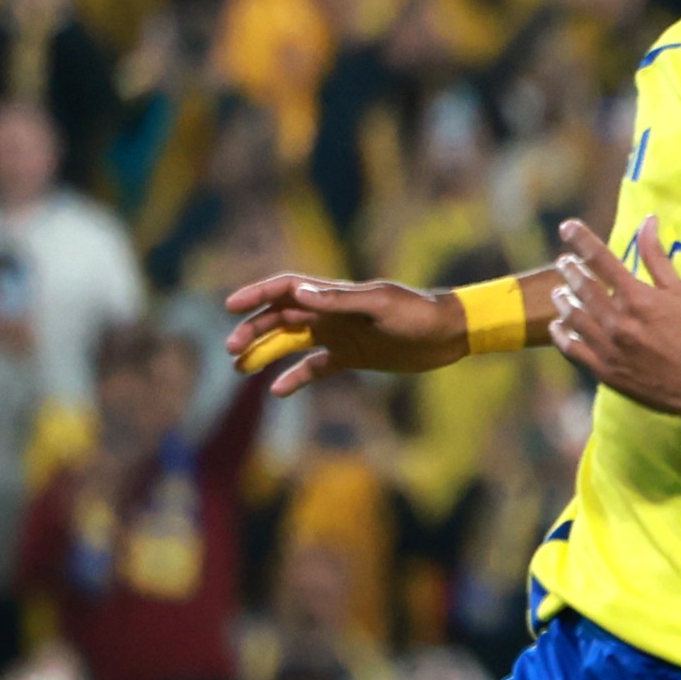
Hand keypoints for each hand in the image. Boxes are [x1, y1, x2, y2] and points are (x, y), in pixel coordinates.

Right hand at [220, 272, 468, 394]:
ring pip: (291, 342)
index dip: (256, 295)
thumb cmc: (418, 313)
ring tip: (239, 368)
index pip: (285, 289)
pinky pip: (315, 367)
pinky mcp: (351, 357)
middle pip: (280, 318)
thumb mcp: (380, 305)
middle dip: (253, 331)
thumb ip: (340, 300)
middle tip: (232, 351)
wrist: (449, 333)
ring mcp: (339, 335)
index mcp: (334, 295)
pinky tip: (277, 390)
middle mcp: (330, 313)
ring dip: (265, 352)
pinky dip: (295, 377)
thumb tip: (299, 293)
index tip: (231, 307)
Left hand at [548, 218, 680, 418]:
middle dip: (569, 269)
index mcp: (637, 298)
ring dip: (562, 299)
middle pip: (581, 285)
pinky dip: (560, 333)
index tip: (567, 228)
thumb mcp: (680, 293)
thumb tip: (648, 221)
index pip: (601, 259)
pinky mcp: (603, 369)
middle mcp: (618, 320)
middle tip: (564, 263)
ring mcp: (608, 346)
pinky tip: (559, 325)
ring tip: (560, 291)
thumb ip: (658, 257)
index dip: (581, 239)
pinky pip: (570, 347)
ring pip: (571, 315)